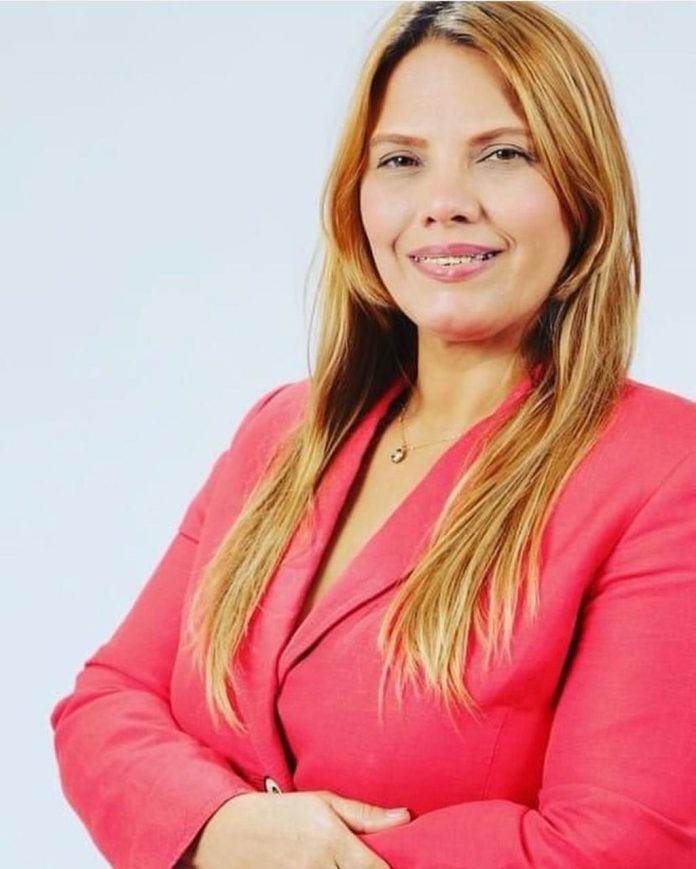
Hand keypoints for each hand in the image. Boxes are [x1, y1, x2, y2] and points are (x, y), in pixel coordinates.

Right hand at [187, 789, 410, 867]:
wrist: (228, 833)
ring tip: (336, 862)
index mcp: (331, 839)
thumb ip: (364, 814)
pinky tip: (326, 868)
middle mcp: (319, 866)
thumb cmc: (280, 812)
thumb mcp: (321, 802)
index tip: (400, 867)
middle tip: (366, 862)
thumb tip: (406, 816)